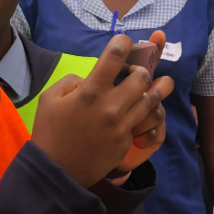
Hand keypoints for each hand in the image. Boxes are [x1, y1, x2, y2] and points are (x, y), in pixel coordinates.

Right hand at [32, 34, 174, 186]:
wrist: (57, 171)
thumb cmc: (50, 132)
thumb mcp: (50, 99)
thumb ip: (72, 82)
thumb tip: (90, 77)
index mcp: (90, 92)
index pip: (114, 57)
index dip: (123, 43)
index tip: (124, 41)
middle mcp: (110, 106)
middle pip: (141, 77)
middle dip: (142, 69)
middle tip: (137, 71)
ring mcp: (121, 125)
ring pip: (150, 100)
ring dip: (156, 89)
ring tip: (163, 83)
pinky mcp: (126, 141)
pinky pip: (140, 122)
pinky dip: (142, 114)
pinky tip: (141, 111)